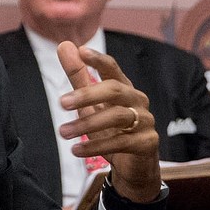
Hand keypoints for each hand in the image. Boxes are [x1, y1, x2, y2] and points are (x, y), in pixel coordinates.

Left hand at [56, 43, 161, 202]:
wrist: (133, 165)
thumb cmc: (111, 129)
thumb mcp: (92, 102)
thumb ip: (78, 76)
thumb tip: (64, 45)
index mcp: (123, 88)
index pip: (113, 68)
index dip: (98, 60)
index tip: (82, 52)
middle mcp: (137, 100)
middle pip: (115, 90)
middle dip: (87, 95)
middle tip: (61, 103)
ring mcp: (146, 121)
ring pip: (117, 116)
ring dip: (87, 124)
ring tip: (63, 132)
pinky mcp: (147, 143)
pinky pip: (121, 142)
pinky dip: (96, 146)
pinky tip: (76, 150)